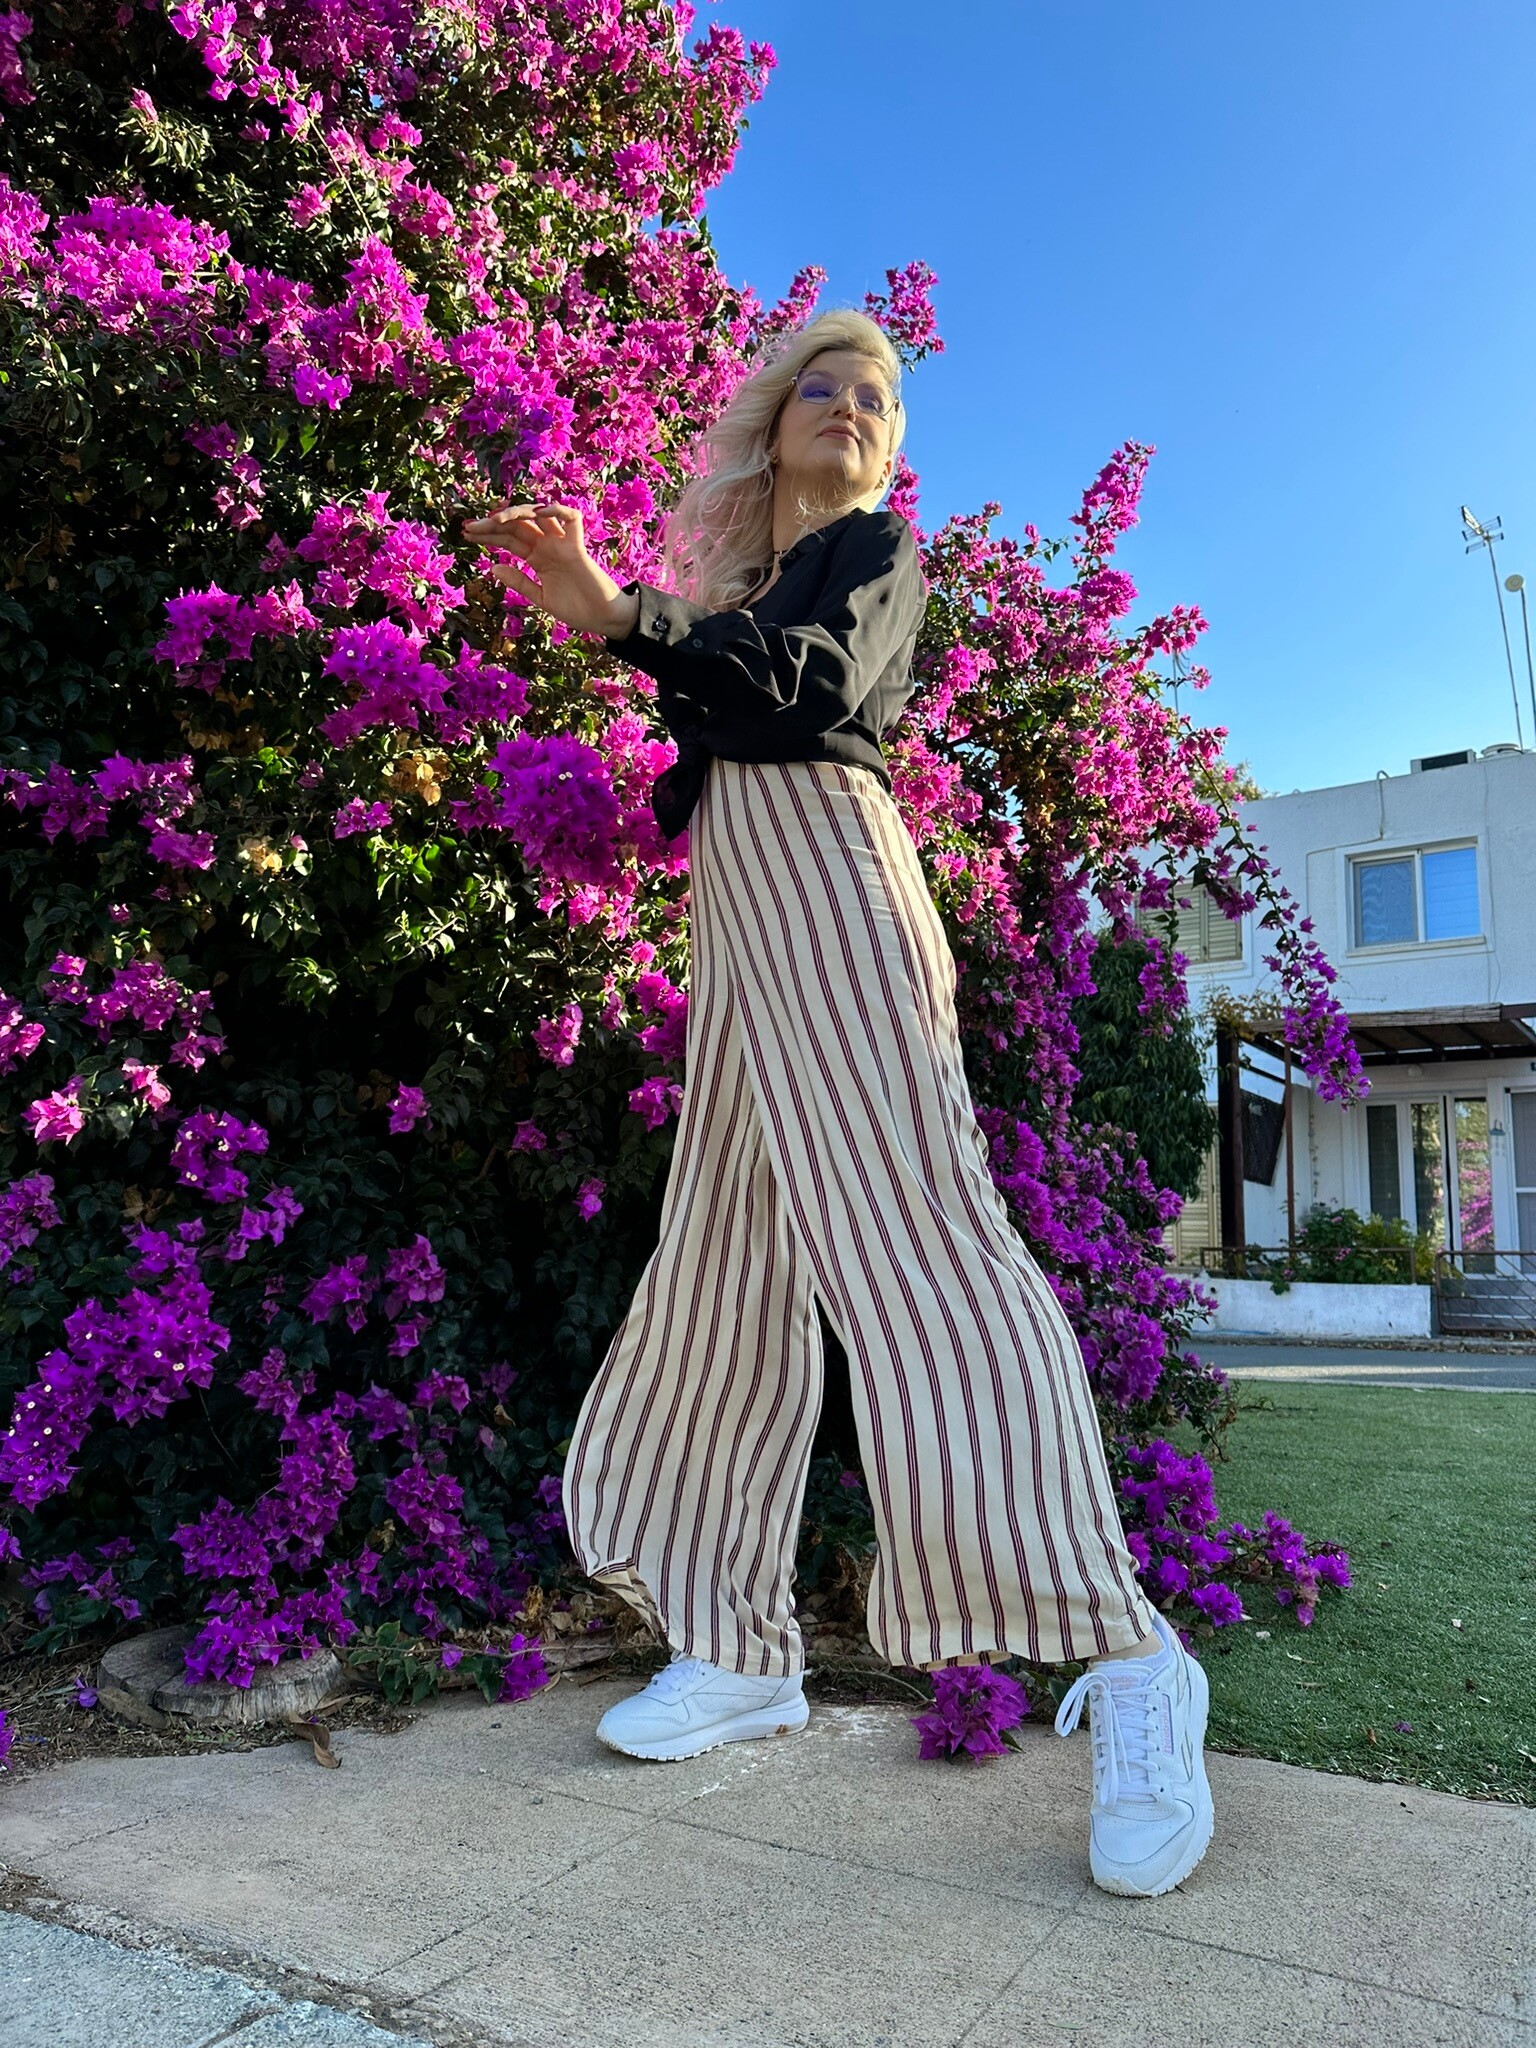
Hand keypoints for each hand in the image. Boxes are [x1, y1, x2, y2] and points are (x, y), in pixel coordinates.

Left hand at [460, 500, 637, 637]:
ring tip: (496, 519)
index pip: (509, 538)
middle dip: (493, 522)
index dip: (488, 534)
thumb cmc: (576, 609)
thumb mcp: (540, 598)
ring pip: (539, 516)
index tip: (466, 534)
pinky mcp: (578, 547)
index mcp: (537, 557)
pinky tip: (538, 513)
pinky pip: (571, 519)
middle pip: (518, 525)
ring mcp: (563, 544)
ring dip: (517, 512)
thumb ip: (519, 581)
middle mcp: (548, 545)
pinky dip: (556, 510)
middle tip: (470, 526)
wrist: (602, 619)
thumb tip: (493, 566)